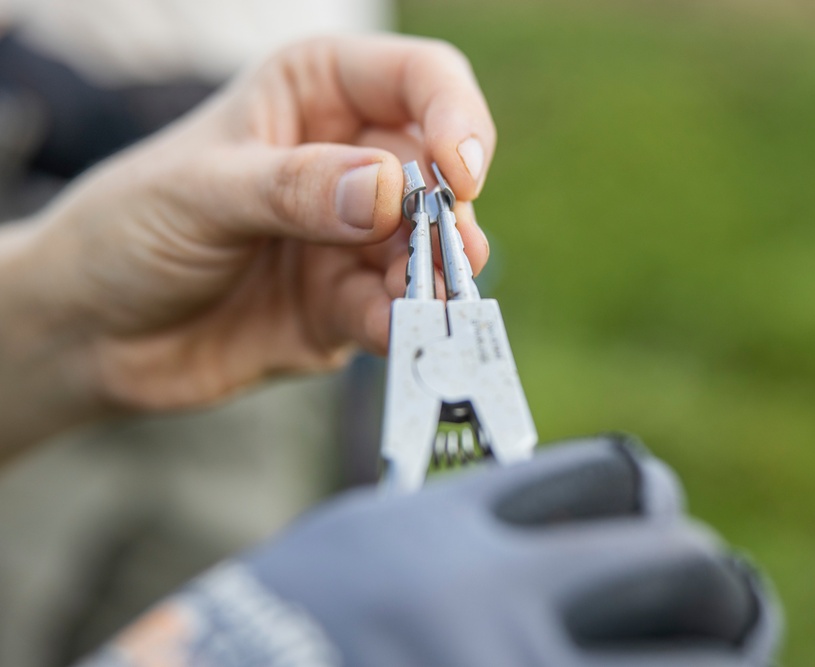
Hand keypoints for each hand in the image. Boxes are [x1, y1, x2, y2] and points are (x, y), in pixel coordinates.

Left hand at [0, 35, 493, 436]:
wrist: (93, 332)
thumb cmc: (129, 229)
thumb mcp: (199, 192)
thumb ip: (293, 188)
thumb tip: (388, 190)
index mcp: (317, 95)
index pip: (421, 80)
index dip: (455, 117)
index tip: (459, 175)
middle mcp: (350, 161)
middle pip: (438, 174)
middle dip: (445, 215)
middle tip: (442, 254)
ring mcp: (354, 239)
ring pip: (430, 250)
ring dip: (433, 274)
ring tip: (417, 297)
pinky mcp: (350, 306)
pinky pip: (396, 313)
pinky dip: (403, 323)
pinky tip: (393, 329)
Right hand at [77, 436, 781, 666]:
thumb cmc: (281, 629)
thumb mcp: (363, 548)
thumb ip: (467, 523)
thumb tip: (580, 518)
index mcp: (447, 534)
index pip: (611, 477)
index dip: (649, 491)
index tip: (655, 511)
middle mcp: (491, 609)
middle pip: (682, 566)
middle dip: (715, 579)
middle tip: (721, 591)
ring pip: (706, 658)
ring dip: (732, 645)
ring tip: (726, 640)